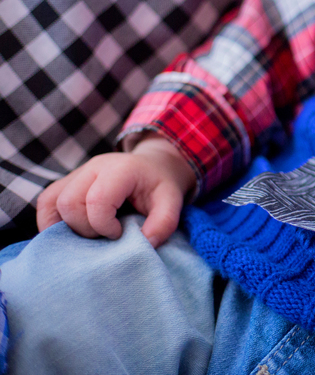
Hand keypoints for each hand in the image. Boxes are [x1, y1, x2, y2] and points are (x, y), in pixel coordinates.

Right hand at [36, 135, 195, 247]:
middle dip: (84, 229)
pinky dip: (53, 223)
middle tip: (104, 235)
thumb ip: (164, 223)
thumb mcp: (172, 202)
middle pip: (68, 202)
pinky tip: (72, 233)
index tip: (119, 233)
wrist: (152, 167)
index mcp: (120, 169)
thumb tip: (145, 244)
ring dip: (65, 227)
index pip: (97, 200)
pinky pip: (45, 203)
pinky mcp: (65, 183)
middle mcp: (93, 167)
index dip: (104, 225)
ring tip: (89, 235)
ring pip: (51, 202)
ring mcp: (76, 173)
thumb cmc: (160, 186)